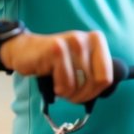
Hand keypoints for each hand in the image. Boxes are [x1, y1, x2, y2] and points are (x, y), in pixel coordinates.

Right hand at [0, 29, 114, 102]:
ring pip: (80, 84)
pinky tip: (52, 81)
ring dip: (69, 93)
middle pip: (95, 82)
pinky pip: (66, 83)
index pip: (107, 77)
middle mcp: (86, 39)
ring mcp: (71, 42)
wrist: (24, 50)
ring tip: (60, 86)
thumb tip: (109, 87)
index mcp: (97, 40)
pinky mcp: (56, 50)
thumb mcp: (80, 64)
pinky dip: (59, 89)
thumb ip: (96, 73)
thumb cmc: (55, 62)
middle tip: (70, 93)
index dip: (95, 91)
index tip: (85, 92)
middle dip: (82, 95)